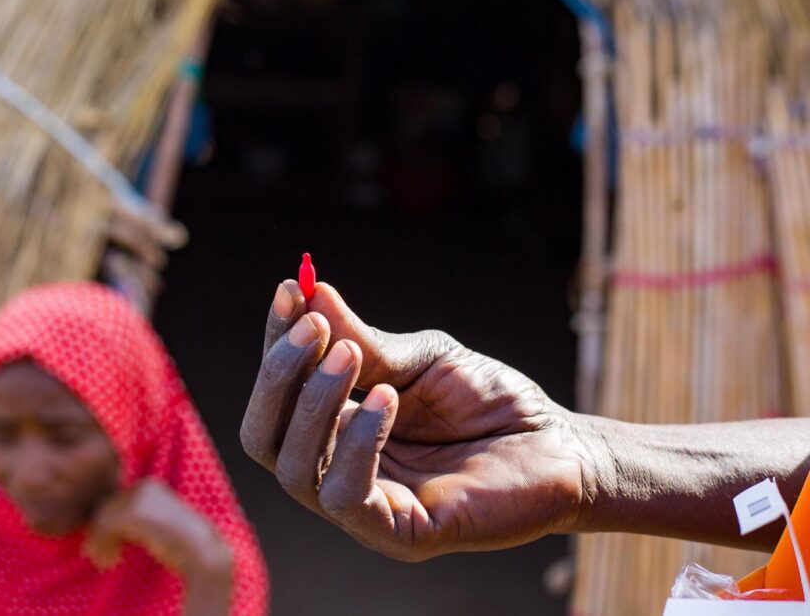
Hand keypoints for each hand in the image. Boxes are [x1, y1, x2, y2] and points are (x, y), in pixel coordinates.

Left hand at [85, 479, 232, 614]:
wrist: (202, 553)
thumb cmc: (180, 546)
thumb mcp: (156, 526)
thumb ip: (137, 521)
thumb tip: (102, 527)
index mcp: (150, 485)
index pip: (116, 500)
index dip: (107, 525)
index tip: (110, 548)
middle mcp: (145, 484)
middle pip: (106, 506)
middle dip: (100, 533)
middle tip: (103, 558)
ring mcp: (141, 496)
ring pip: (102, 516)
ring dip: (99, 542)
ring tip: (106, 561)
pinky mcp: (136, 511)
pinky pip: (105, 526)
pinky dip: (103, 546)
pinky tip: (111, 562)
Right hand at [240, 279, 596, 560]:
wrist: (560, 445)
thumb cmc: (490, 401)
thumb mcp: (423, 358)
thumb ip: (365, 341)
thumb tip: (310, 291)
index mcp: (337, 427)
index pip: (279, 392)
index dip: (276, 342)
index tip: (292, 290)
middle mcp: (338, 468)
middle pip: (264, 436)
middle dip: (279, 376)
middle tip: (313, 327)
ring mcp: (365, 507)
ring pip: (294, 469)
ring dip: (314, 403)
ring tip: (349, 356)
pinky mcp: (399, 535)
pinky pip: (345, 497)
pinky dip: (355, 443)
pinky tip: (386, 401)